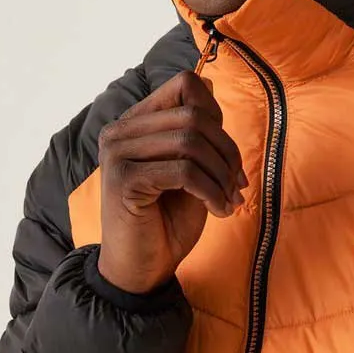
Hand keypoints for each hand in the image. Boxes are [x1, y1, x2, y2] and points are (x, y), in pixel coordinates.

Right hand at [96, 70, 245, 293]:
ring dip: (221, 174)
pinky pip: (185, 171)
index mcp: (135, 122)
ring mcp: (117, 153)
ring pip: (191, 142)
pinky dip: (211, 191)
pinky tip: (219, 210)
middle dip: (227, 151)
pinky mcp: (123, 179)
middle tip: (236, 184)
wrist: (143, 269)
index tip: (228, 156)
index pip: (185, 85)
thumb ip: (196, 129)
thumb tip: (207, 83)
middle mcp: (119, 131)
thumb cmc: (168, 219)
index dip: (217, 115)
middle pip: (194, 115)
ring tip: (228, 200)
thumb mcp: (191, 167)